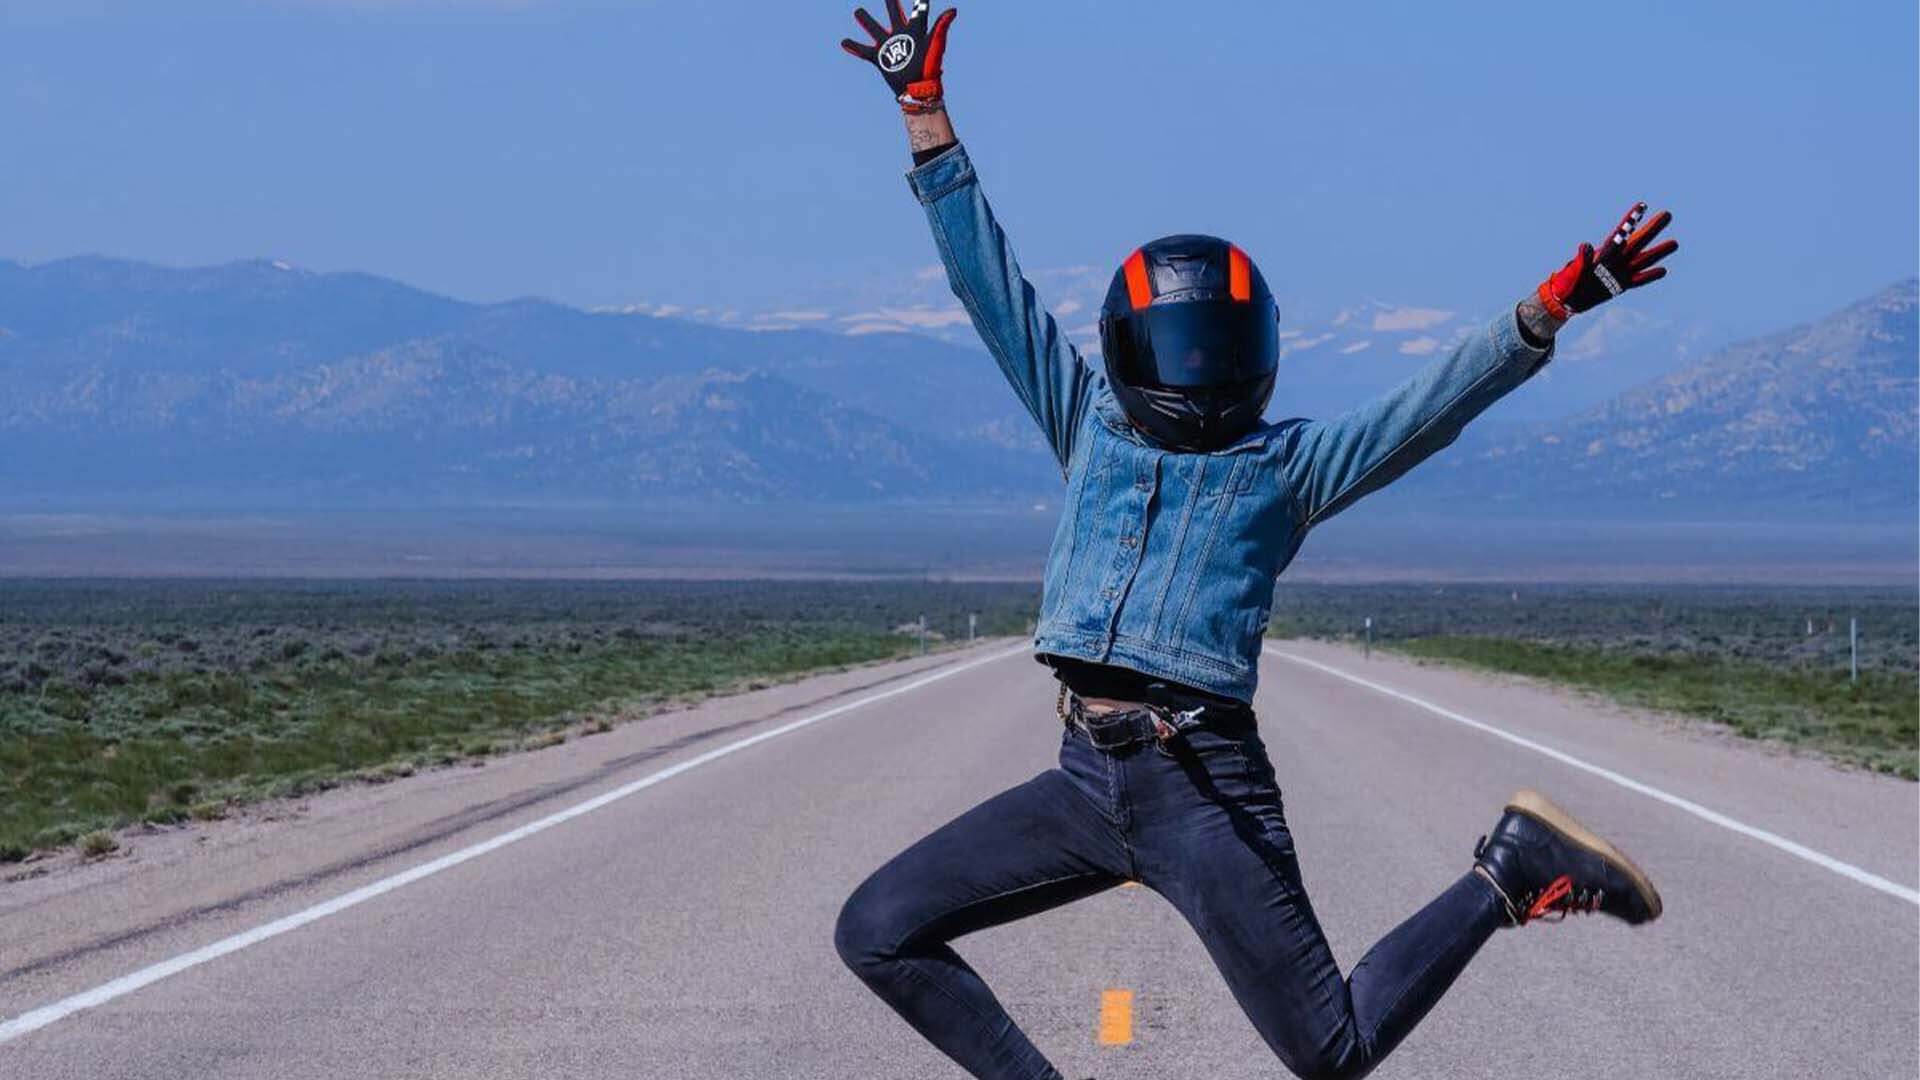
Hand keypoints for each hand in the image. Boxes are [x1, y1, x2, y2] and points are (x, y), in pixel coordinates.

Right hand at [840, 2, 957, 113]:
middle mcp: (902, 34)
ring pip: (874, 28)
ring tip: (858, 11)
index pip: (918, 9)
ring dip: (865, 20)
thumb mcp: (934, 44)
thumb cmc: (929, 68)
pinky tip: (843, 41)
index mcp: (916, 29)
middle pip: (894, 13)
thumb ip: (940, 27)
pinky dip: (853, 46)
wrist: (917, 90)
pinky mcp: (880, 59)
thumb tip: (953, 10)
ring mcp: (889, 46)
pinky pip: (863, 50)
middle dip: (890, 2)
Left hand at [1536, 203, 1677, 318]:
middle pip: (1639, 241)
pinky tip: (1664, 270)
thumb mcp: (1575, 269)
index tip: (1642, 204)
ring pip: (1644, 259)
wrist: (1567, 300)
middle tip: (1668, 214)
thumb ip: (1583, 258)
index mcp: (1604, 252)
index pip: (1621, 232)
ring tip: (1675, 242)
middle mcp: (1616, 259)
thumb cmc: (1568, 282)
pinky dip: (1650, 276)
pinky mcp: (1622, 286)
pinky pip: (1639, 280)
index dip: (1631, 219)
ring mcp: (1621, 272)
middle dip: (1653, 228)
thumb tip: (1585, 245)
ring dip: (1660, 251)